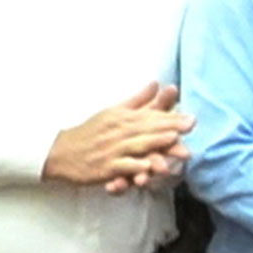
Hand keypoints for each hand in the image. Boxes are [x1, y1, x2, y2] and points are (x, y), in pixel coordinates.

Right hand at [45, 83, 194, 190]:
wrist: (60, 151)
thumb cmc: (90, 132)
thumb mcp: (113, 112)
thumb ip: (138, 101)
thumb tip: (157, 83)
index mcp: (122, 118)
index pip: (151, 116)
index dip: (172, 116)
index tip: (192, 117)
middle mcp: (119, 132)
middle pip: (147, 128)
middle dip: (170, 126)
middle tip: (191, 124)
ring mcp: (112, 150)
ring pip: (136, 145)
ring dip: (155, 142)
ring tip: (174, 139)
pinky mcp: (105, 167)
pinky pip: (122, 167)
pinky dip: (135, 168)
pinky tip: (148, 169)